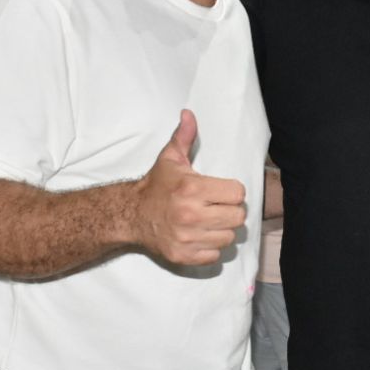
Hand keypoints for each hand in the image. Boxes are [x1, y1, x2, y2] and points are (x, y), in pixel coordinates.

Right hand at [134, 110, 246, 265]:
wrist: (131, 215)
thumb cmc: (156, 186)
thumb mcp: (169, 158)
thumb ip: (184, 136)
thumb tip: (189, 113)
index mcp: (192, 189)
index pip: (237, 193)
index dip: (232, 191)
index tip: (221, 191)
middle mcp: (191, 215)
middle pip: (238, 216)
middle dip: (230, 210)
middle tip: (217, 206)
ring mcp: (187, 238)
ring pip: (229, 237)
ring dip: (222, 229)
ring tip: (209, 221)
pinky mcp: (183, 256)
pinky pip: (215, 255)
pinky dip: (211, 247)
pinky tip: (200, 235)